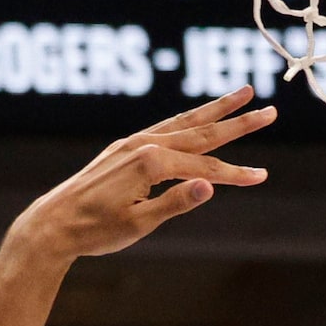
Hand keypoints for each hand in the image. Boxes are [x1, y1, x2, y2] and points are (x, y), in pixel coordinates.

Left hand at [12, 87, 273, 269]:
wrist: (54, 223)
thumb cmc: (96, 231)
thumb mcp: (139, 226)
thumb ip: (175, 204)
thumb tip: (210, 188)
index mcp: (151, 164)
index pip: (206, 169)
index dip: (236, 175)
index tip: (263, 176)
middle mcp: (144, 145)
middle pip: (202, 132)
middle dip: (238, 123)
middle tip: (270, 111)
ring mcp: (133, 142)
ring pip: (185, 122)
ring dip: (216, 109)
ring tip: (242, 94)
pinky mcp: (125, 147)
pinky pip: (166, 127)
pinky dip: (189, 120)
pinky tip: (198, 118)